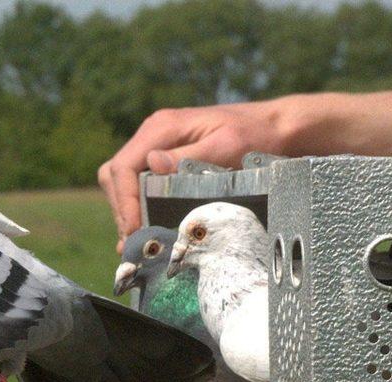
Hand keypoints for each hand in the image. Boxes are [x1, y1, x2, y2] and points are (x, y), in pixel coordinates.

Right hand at [98, 100, 296, 248]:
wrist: (276, 127)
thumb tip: (152, 165)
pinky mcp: (165, 158)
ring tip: (136, 243)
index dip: (123, 202)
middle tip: (134, 243)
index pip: (123, 167)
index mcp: (163, 128)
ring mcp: (157, 146)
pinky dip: (135, 207)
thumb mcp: (226, 146)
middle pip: (115, 175)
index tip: (133, 230)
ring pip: (121, 181)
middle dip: (121, 210)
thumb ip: (187, 156)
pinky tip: (144, 228)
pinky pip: (138, 183)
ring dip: (125, 211)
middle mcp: (154, 134)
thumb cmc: (255, 135)